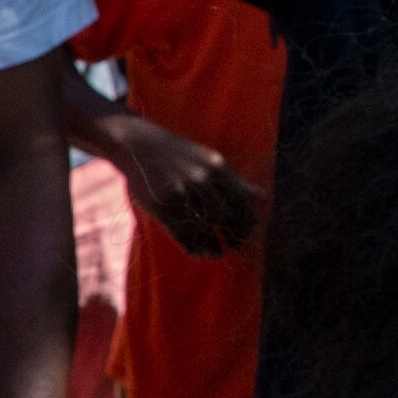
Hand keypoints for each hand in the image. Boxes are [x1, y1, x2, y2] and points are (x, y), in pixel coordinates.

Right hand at [112, 118, 261, 255]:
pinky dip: (194, 248)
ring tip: (217, 253)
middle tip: (234, 246)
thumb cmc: (178, 154)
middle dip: (232, 235)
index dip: (248, 220)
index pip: (242, 199)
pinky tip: (199, 251)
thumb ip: (233, 179)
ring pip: (203, 227)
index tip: (248, 232)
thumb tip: (261, 198)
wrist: (136, 144)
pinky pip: (181, 233)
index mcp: (215, 166)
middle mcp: (198, 178)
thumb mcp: (208, 159)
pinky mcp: (159, 205)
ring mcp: (178, 192)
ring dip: (213, 245)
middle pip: (224, 215)